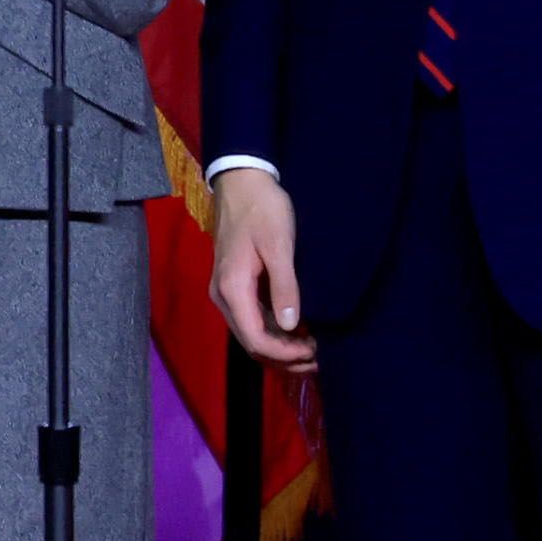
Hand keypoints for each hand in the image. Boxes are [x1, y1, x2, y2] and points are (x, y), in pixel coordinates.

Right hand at [211, 166, 311, 369]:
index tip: (314, 352)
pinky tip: (296, 330)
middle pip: (250, 343)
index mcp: (232, 289)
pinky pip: (252, 319)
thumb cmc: (262, 210)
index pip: (256, 339)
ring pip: (251, 333)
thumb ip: (284, 287)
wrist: (241, 182)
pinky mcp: (234, 285)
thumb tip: (290, 325)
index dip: (284, 353)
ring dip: (279, 347)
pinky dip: (273, 332)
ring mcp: (226, 291)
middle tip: (317, 358)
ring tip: (311, 348)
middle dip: (283, 357)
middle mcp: (223, 296)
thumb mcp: (279, 246)